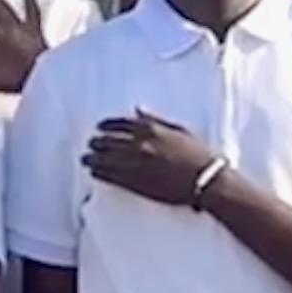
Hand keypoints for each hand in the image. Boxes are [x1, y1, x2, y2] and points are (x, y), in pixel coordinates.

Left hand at [81, 109, 225, 210]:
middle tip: (90, 144)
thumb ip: (155, 120)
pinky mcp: (135, 183)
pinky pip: (110, 176)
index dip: (107, 125)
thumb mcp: (178, 130)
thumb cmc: (198, 154)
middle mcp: (139, 144)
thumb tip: (137, 109)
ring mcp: (135, 164)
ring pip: (105, 159)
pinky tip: (94, 173)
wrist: (205, 179)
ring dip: (93, 158)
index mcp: (151, 129)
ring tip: (85, 159)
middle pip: (109, 141)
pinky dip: (100, 173)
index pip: (121, 123)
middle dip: (97, 142)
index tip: (99, 127)